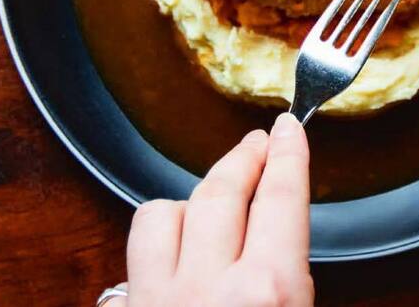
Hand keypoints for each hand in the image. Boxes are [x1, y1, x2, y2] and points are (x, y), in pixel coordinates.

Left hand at [115, 112, 313, 306]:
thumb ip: (290, 286)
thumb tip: (286, 255)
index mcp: (267, 292)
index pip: (280, 199)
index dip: (287, 155)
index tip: (287, 129)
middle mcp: (207, 289)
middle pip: (221, 193)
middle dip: (242, 158)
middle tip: (256, 142)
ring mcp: (155, 300)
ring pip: (160, 216)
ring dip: (187, 201)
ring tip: (209, 199)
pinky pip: (128, 261)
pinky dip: (151, 248)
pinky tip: (168, 255)